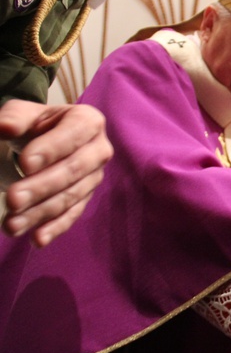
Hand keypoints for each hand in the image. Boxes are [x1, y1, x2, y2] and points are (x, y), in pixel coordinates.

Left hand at [0, 101, 113, 246]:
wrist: (46, 141)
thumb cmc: (36, 125)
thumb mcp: (23, 114)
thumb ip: (14, 118)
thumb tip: (3, 128)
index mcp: (88, 121)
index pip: (74, 134)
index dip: (51, 149)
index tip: (25, 164)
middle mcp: (99, 150)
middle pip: (74, 170)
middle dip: (42, 187)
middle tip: (12, 200)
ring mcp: (95, 177)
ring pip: (70, 197)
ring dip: (41, 212)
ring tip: (12, 225)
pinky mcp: (87, 198)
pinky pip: (73, 214)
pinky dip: (55, 228)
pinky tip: (37, 239)